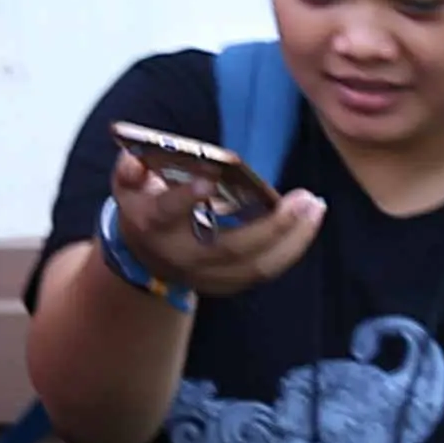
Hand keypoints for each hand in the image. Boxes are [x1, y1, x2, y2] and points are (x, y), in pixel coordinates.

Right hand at [108, 151, 324, 297]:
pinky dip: (290, 248)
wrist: (146, 259)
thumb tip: (134, 158)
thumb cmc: (145, 211)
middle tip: (305, 198)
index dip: (185, 199)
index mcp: (155, 226)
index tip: (207, 178)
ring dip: (293, 239)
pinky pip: (266, 271)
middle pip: (233, 247)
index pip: (168, 213)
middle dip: (274, 225)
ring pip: (259, 266)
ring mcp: (209, 276)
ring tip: (315, 207)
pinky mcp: (229, 284)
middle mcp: (184, 256)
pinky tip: (307, 223)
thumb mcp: (127, 188)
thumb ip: (129, 172)